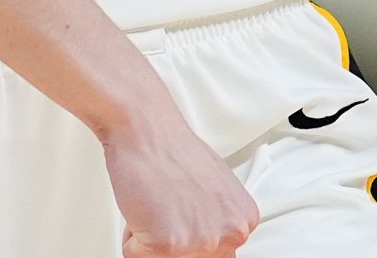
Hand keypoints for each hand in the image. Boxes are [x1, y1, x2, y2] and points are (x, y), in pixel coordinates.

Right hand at [101, 110, 259, 257]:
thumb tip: (210, 242)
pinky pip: (136, 255)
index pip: (216, 255)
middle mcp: (232, 233)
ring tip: (157, 204)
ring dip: (150, 238)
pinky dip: (131, 236)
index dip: (190, 237)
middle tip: (168, 207)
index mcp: (245, 220)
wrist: (147, 130)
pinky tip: (144, 205)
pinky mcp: (171, 245)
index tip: (183, 220)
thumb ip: (218, 220)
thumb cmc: (173, 152)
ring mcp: (204, 241)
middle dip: (170, 240)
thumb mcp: (215, 190)